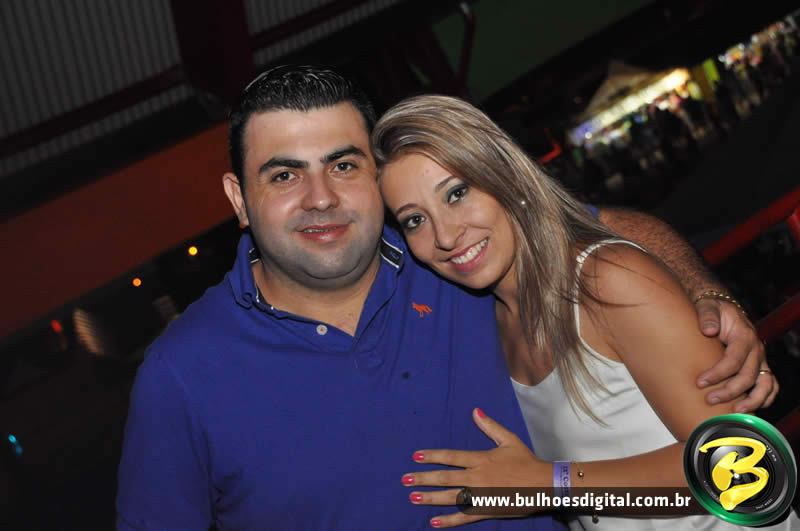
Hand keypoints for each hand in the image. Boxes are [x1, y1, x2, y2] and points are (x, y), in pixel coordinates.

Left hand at [401, 408, 549, 527]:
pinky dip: (448, 520)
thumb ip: (490, 426)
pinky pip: (463, 516)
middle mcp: (477, 477)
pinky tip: (434, 522)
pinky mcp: (485, 510)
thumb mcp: (508, 439)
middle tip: (405, 479)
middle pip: (445, 477)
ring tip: (413, 497)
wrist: (542, 485)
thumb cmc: (526, 461)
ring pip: (450, 496)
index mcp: (481, 459)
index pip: (451, 456)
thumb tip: (475, 410)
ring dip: (430, 498)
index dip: (432, 456)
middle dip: (423, 478)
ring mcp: (480, 495)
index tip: (415, 456)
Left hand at [694, 298, 777, 410]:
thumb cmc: (712, 308)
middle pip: (748, 376)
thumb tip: (708, 330)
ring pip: (765, 385)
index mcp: (744, 335)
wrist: (721, 307)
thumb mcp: (707, 306)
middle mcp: (756, 349)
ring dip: (752, 401)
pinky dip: (764, 399)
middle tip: (709, 400)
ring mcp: (760, 359)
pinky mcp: (759, 366)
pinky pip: (770, 385)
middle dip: (729, 391)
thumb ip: (707, 315)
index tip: (700, 383)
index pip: (734, 360)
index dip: (718, 374)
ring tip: (735, 412)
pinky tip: (750, 409)